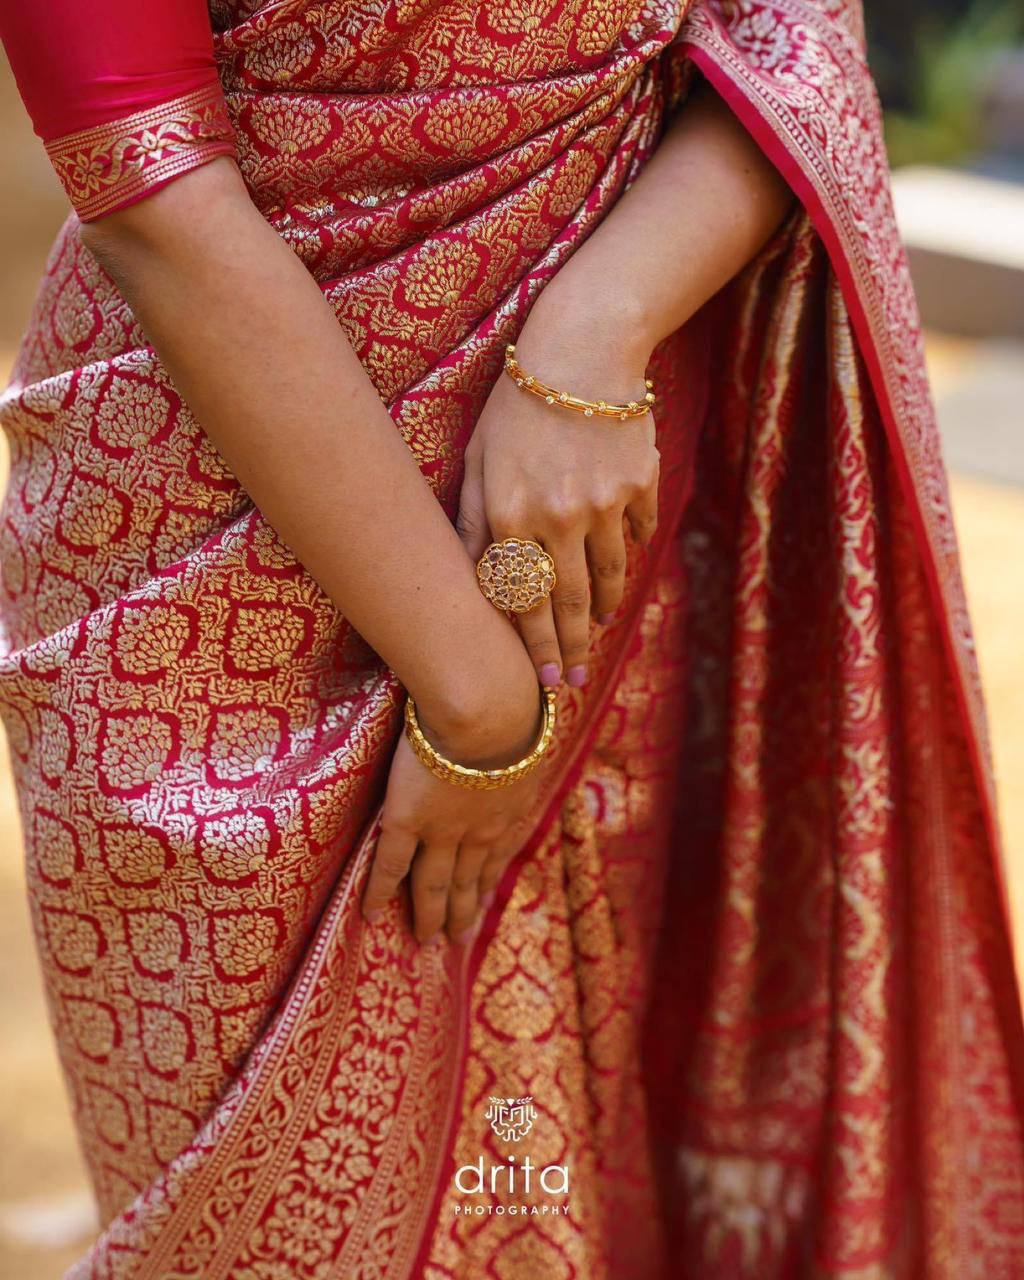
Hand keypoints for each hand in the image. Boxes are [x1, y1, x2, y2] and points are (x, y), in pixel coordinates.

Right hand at [361, 664, 545, 944]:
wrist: (488, 711)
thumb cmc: (514, 708)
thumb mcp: (527, 736)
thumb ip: (522, 744)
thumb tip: (530, 734)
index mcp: (509, 810)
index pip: (498, 857)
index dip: (490, 885)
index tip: (486, 906)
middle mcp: (480, 831)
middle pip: (470, 880)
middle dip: (464, 912)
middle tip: (457, 942)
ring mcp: (443, 830)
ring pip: (436, 884)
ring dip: (431, 915)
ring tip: (425, 940)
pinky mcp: (409, 820)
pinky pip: (391, 865)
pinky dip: (379, 891)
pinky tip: (370, 913)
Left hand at [457, 293, 658, 688]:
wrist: (582, 349)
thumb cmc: (516, 405)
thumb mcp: (478, 460)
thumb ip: (472, 522)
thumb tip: (475, 580)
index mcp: (511, 515)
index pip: (523, 600)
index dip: (534, 646)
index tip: (544, 681)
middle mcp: (559, 518)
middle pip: (569, 602)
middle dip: (571, 648)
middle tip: (574, 680)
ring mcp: (605, 504)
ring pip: (608, 576)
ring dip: (601, 610)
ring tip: (595, 631)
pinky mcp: (640, 485)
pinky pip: (638, 534)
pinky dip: (629, 556)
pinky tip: (620, 572)